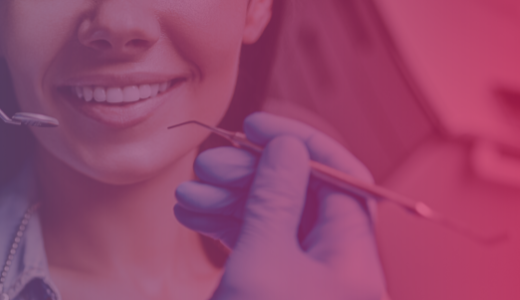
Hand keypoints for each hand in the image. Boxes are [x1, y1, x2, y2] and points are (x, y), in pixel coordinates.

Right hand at [174, 112, 384, 299]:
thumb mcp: (263, 260)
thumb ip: (275, 200)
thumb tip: (287, 147)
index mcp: (353, 260)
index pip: (342, 178)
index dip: (298, 143)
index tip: (254, 125)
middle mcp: (336, 267)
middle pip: (302, 196)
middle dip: (250, 174)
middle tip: (205, 166)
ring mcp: (306, 281)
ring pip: (273, 220)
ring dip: (228, 200)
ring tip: (186, 195)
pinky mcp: (277, 290)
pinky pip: (258, 245)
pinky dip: (226, 227)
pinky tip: (192, 214)